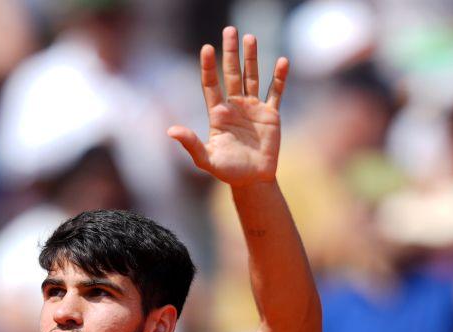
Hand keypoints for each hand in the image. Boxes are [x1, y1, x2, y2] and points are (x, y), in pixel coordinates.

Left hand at [167, 27, 288, 187]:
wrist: (253, 180)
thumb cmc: (228, 172)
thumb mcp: (207, 160)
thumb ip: (191, 144)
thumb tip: (171, 130)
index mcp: (218, 114)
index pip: (211, 85)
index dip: (208, 67)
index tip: (206, 48)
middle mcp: (235, 106)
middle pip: (232, 73)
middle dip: (231, 52)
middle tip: (230, 30)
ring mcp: (253, 108)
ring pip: (253, 77)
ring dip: (252, 58)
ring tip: (251, 37)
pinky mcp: (270, 114)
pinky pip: (276, 92)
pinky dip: (279, 77)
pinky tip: (282, 61)